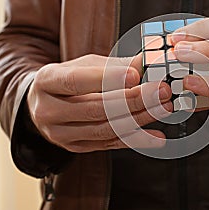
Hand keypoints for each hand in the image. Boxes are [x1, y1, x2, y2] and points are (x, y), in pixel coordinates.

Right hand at [27, 54, 172, 152]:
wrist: (46, 104)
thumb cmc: (70, 80)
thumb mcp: (86, 65)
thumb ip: (115, 65)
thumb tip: (147, 61)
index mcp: (47, 81)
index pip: (76, 81)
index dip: (106, 79)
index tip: (134, 75)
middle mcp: (48, 110)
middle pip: (95, 108)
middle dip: (132, 101)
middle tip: (160, 92)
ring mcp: (60, 134)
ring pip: (105, 129)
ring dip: (139, 120)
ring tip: (163, 109)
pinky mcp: (75, 148)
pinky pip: (110, 145)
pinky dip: (136, 140)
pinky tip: (156, 137)